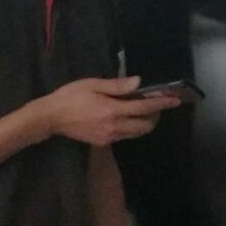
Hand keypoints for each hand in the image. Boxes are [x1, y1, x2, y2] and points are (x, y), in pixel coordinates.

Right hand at [44, 77, 180, 147]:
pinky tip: (125, 117)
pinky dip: (131, 127)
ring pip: (137, 133)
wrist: (51, 118)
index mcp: (112, 110)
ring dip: (144, 123)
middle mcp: (114, 126)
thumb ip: (117, 86)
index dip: (161, 104)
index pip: (144, 108)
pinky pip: (125, 136)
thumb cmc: (70, 96)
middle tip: (154, 104)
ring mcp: (109, 137)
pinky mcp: (104, 142)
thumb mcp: (92, 84)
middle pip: (145, 126)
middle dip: (155, 116)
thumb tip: (138, 83)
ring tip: (141, 110)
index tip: (175, 100)